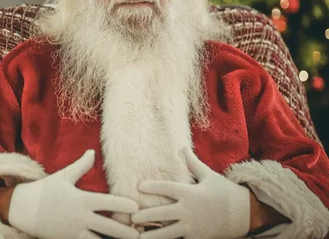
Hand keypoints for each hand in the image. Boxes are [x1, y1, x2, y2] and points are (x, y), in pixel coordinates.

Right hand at [8, 150, 138, 238]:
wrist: (23, 210)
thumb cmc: (45, 190)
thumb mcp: (64, 176)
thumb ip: (81, 166)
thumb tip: (92, 151)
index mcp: (81, 200)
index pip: (107, 203)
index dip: (123, 205)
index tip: (137, 207)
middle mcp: (79, 217)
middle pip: (108, 228)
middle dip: (125, 232)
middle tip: (140, 234)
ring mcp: (74, 232)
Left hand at [131, 148, 249, 238]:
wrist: (245, 214)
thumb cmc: (225, 192)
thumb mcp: (209, 176)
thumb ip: (193, 163)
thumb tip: (183, 147)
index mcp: (191, 193)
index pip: (167, 188)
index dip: (152, 187)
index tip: (138, 186)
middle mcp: (189, 210)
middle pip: (163, 213)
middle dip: (146, 215)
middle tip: (131, 216)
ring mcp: (193, 227)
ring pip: (168, 233)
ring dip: (152, 235)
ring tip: (136, 237)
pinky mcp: (197, 238)